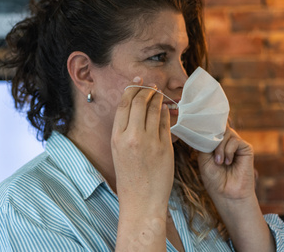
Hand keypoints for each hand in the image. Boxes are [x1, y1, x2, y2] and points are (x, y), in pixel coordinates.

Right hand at [111, 77, 173, 211]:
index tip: (138, 82)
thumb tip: (134, 106)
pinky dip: (166, 113)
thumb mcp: (119, 151)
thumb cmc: (129, 178)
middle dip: (146, 90)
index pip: (124, 104)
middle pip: (139, 101)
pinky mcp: (165, 148)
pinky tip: (166, 109)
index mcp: (117, 137)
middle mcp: (132, 137)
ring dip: (158, 98)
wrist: (141, 202)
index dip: (132, 89)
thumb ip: (124, 130)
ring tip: (159, 94)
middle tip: (152, 86)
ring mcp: (149, 142)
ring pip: (154, 109)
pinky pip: (166, 122)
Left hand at [198, 126, 254, 200]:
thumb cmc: (214, 179)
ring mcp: (236, 145)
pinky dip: (228, 150)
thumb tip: (208, 127)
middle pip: (220, 127)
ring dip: (220, 147)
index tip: (201, 130)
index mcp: (216, 144)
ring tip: (219, 162)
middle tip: (212, 155)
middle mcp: (226, 142)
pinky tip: (228, 162)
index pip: (213, 128)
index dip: (208, 127)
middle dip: (213, 139)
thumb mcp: (203, 158)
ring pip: (227, 132)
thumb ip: (206, 142)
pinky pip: (235, 140)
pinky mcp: (246, 149)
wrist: (226, 193)